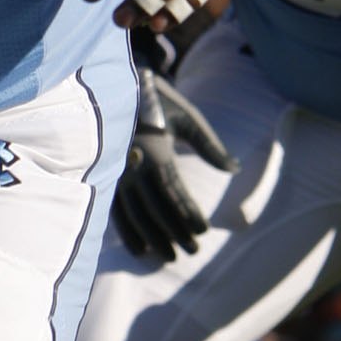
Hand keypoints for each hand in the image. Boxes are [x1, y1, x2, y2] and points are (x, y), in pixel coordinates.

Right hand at [112, 72, 234, 262]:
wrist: (116, 83)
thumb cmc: (158, 99)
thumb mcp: (188, 118)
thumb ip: (210, 146)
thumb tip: (235, 168)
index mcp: (156, 152)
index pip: (175, 192)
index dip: (189, 214)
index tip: (203, 231)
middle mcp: (134, 167)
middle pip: (156, 209)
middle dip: (174, 232)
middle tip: (191, 252)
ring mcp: (116, 172)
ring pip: (135, 214)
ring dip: (153, 238)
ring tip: (168, 257)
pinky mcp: (105, 175)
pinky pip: (115, 210)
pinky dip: (127, 231)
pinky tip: (138, 249)